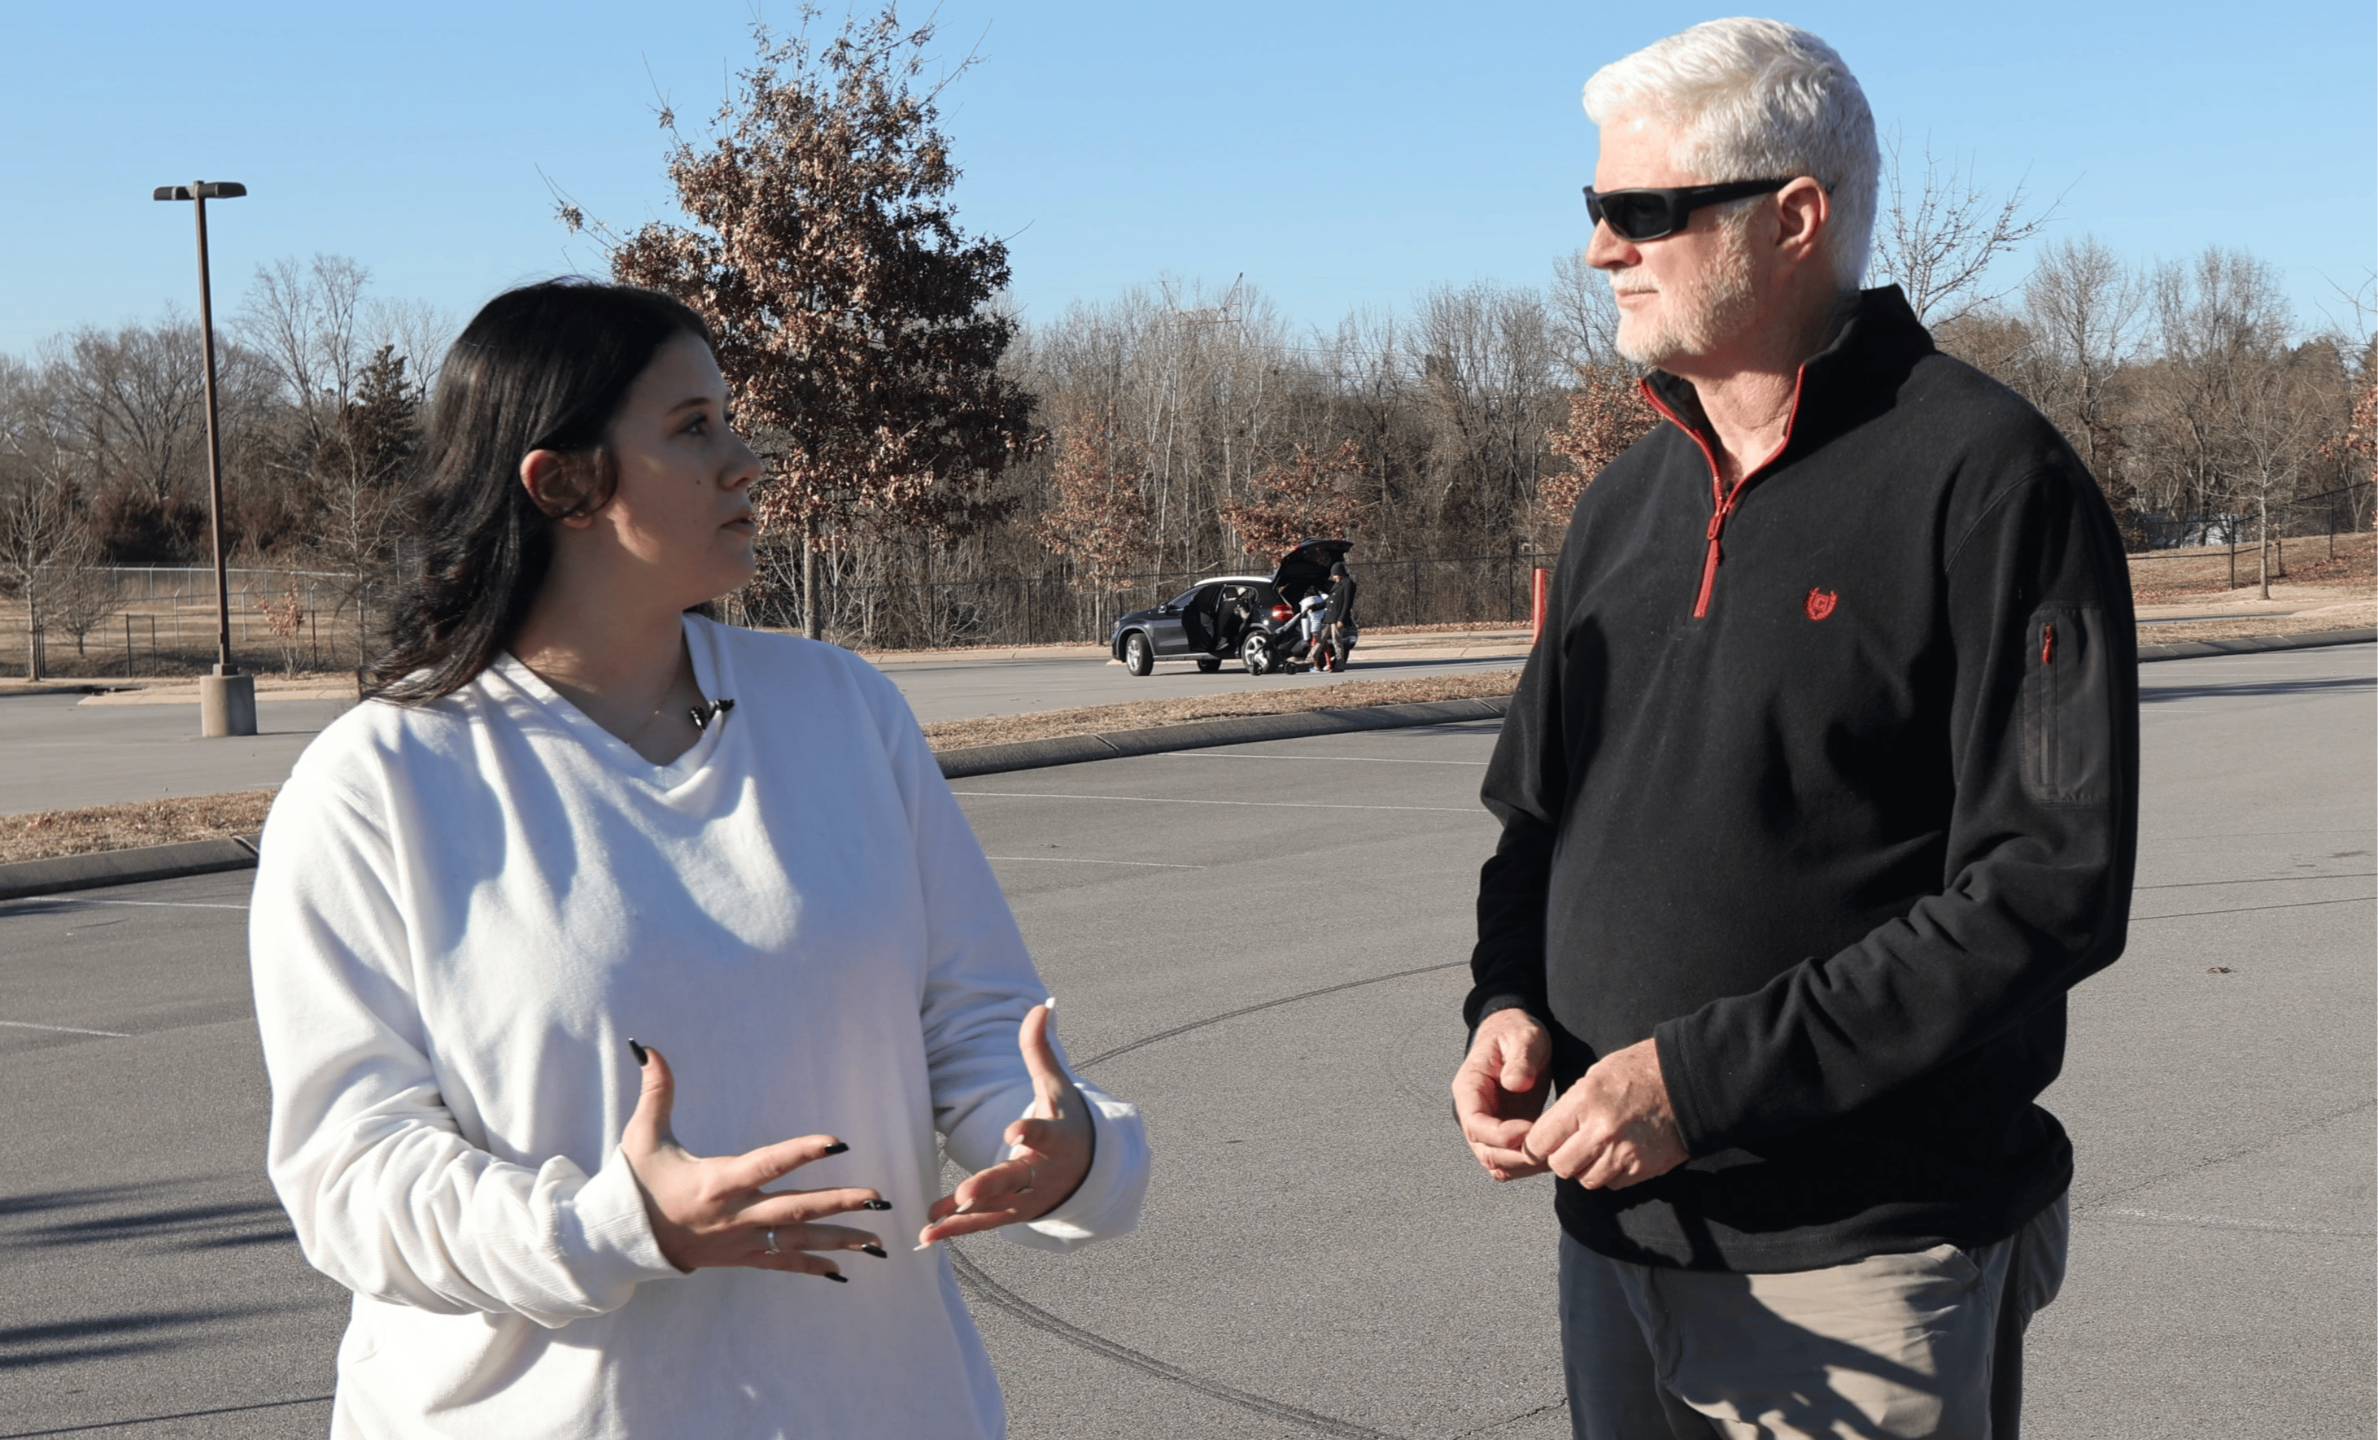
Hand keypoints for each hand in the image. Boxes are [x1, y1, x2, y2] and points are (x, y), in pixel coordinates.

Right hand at [622, 1042, 888, 1279]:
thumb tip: (648, 1049)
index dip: (802, 1152)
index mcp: (717, 1181)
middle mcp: (735, 1215)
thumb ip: (655, 1092)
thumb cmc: (635, 1185)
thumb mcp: (641, 1136)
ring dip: (840, 1239)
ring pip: (796, 1241)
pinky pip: (781, 1264)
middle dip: (839, 1203)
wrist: (619, 1242)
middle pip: (795, 1210)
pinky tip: (844, 1270)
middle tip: (877, 1198)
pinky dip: (813, 1267)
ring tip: (878, 1239)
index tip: (838, 1141)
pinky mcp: (739, 1257)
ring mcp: (740, 1241)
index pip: (768, 1164)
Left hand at [918, 1003, 1093, 1247]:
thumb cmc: (1068, 1121)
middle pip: (1015, 1180)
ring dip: (963, 1217)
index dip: (1029, 1131)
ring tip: (931, 1222)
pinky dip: (956, 1230)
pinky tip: (927, 1234)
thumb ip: (1040, 1051)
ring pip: (995, 1209)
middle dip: (990, 1186)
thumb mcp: (1056, 1087)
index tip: (1012, 1130)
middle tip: (966, 1194)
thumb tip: (1041, 1006)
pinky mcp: (1012, 1215)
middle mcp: (1043, 1173)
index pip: (1044, 1133)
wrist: (1089, 1171)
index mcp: (1057, 1139)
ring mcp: (1028, 1200)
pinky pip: (982, 1225)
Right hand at [1452, 1008, 1551, 1181]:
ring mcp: (1488, 1126)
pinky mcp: (1504, 1133)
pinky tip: (1550, 1153)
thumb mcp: (1524, 1037)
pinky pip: (1509, 1161)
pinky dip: (1527, 1165)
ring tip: (1553, 1152)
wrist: (1516, 1033)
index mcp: (1470, 1088)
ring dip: (1524, 1165)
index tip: (1530, 1130)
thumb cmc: (1517, 1031)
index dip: (1501, 1136)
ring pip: (1497, 1163)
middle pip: (1485, 1151)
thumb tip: (1515, 1084)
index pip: (1475, 1125)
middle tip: (1549, 1149)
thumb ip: (1520, 1059)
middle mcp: (1473, 1112)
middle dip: (1516, 1157)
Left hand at [1518, 1037, 1687, 1189]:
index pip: (1540, 1142)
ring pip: (1586, 1180)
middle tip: (1572, 1145)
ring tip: (1598, 1148)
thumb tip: (1546, 1138)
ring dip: (1587, 1168)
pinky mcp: (1643, 1169)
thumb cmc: (1637, 1072)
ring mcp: (1624, 1153)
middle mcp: (1602, 1132)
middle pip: (1561, 1167)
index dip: (1535, 1146)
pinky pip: (1613, 1184)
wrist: (1688, 1081)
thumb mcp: (1593, 1077)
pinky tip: (1619, 1152)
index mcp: (1584, 1103)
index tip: (1540, 1144)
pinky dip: (1611, 1173)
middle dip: (1561, 1158)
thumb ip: (1569, 1109)